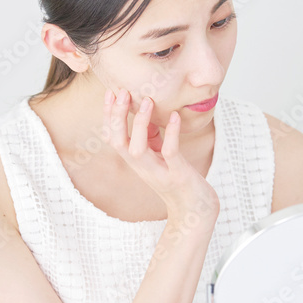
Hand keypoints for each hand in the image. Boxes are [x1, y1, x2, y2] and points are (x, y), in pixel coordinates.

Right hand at [102, 87, 218, 218]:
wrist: (195, 211)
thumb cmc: (178, 180)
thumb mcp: (160, 157)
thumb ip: (151, 138)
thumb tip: (146, 111)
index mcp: (136, 162)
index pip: (112, 138)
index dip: (108, 116)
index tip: (110, 92)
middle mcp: (142, 168)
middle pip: (118, 142)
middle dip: (117, 117)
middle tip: (123, 92)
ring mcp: (159, 173)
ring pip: (137, 150)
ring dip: (141, 124)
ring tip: (147, 101)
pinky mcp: (177, 175)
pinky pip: (170, 153)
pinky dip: (171, 133)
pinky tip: (175, 116)